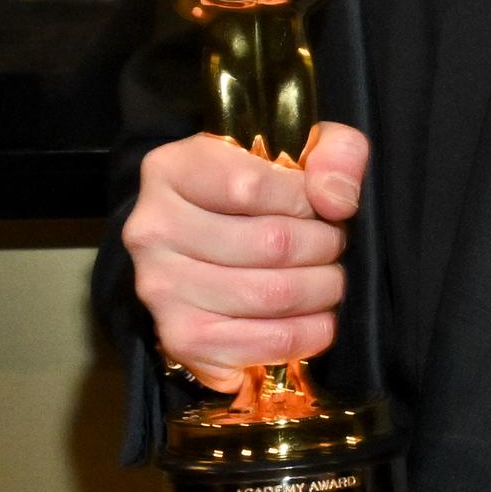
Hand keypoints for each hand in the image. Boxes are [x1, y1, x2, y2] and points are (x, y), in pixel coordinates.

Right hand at [122, 120, 367, 392]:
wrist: (210, 244)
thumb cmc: (259, 191)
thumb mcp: (300, 149)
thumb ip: (334, 155)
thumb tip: (337, 201)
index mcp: (172, 169)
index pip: (250, 185)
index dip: (304, 200)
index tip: (324, 207)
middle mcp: (153, 228)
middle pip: (269, 243)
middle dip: (324, 248)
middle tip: (335, 247)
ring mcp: (161, 287)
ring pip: (271, 295)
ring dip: (321, 291)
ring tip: (330, 280)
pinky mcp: (181, 338)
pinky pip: (262, 342)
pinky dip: (306, 335)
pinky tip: (319, 321)